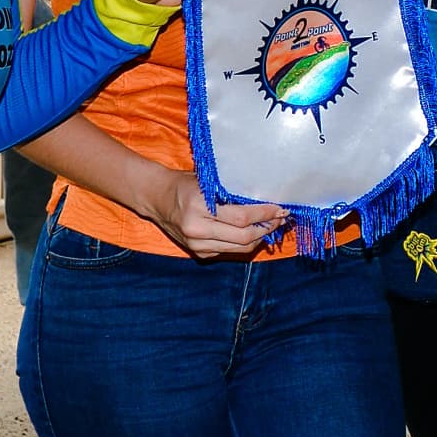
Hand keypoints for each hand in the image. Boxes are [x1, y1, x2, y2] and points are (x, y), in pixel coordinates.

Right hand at [140, 165, 284, 257]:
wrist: (157, 199)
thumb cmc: (185, 184)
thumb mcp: (207, 181)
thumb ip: (232, 192)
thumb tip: (265, 200)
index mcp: (199, 207)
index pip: (241, 217)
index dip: (265, 214)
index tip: (280, 209)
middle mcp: (197, 230)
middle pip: (243, 237)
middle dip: (266, 228)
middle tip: (279, 219)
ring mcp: (197, 246)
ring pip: (239, 249)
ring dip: (259, 238)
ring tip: (270, 226)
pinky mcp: (199, 254)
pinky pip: (229, 252)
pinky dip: (244, 243)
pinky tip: (253, 233)